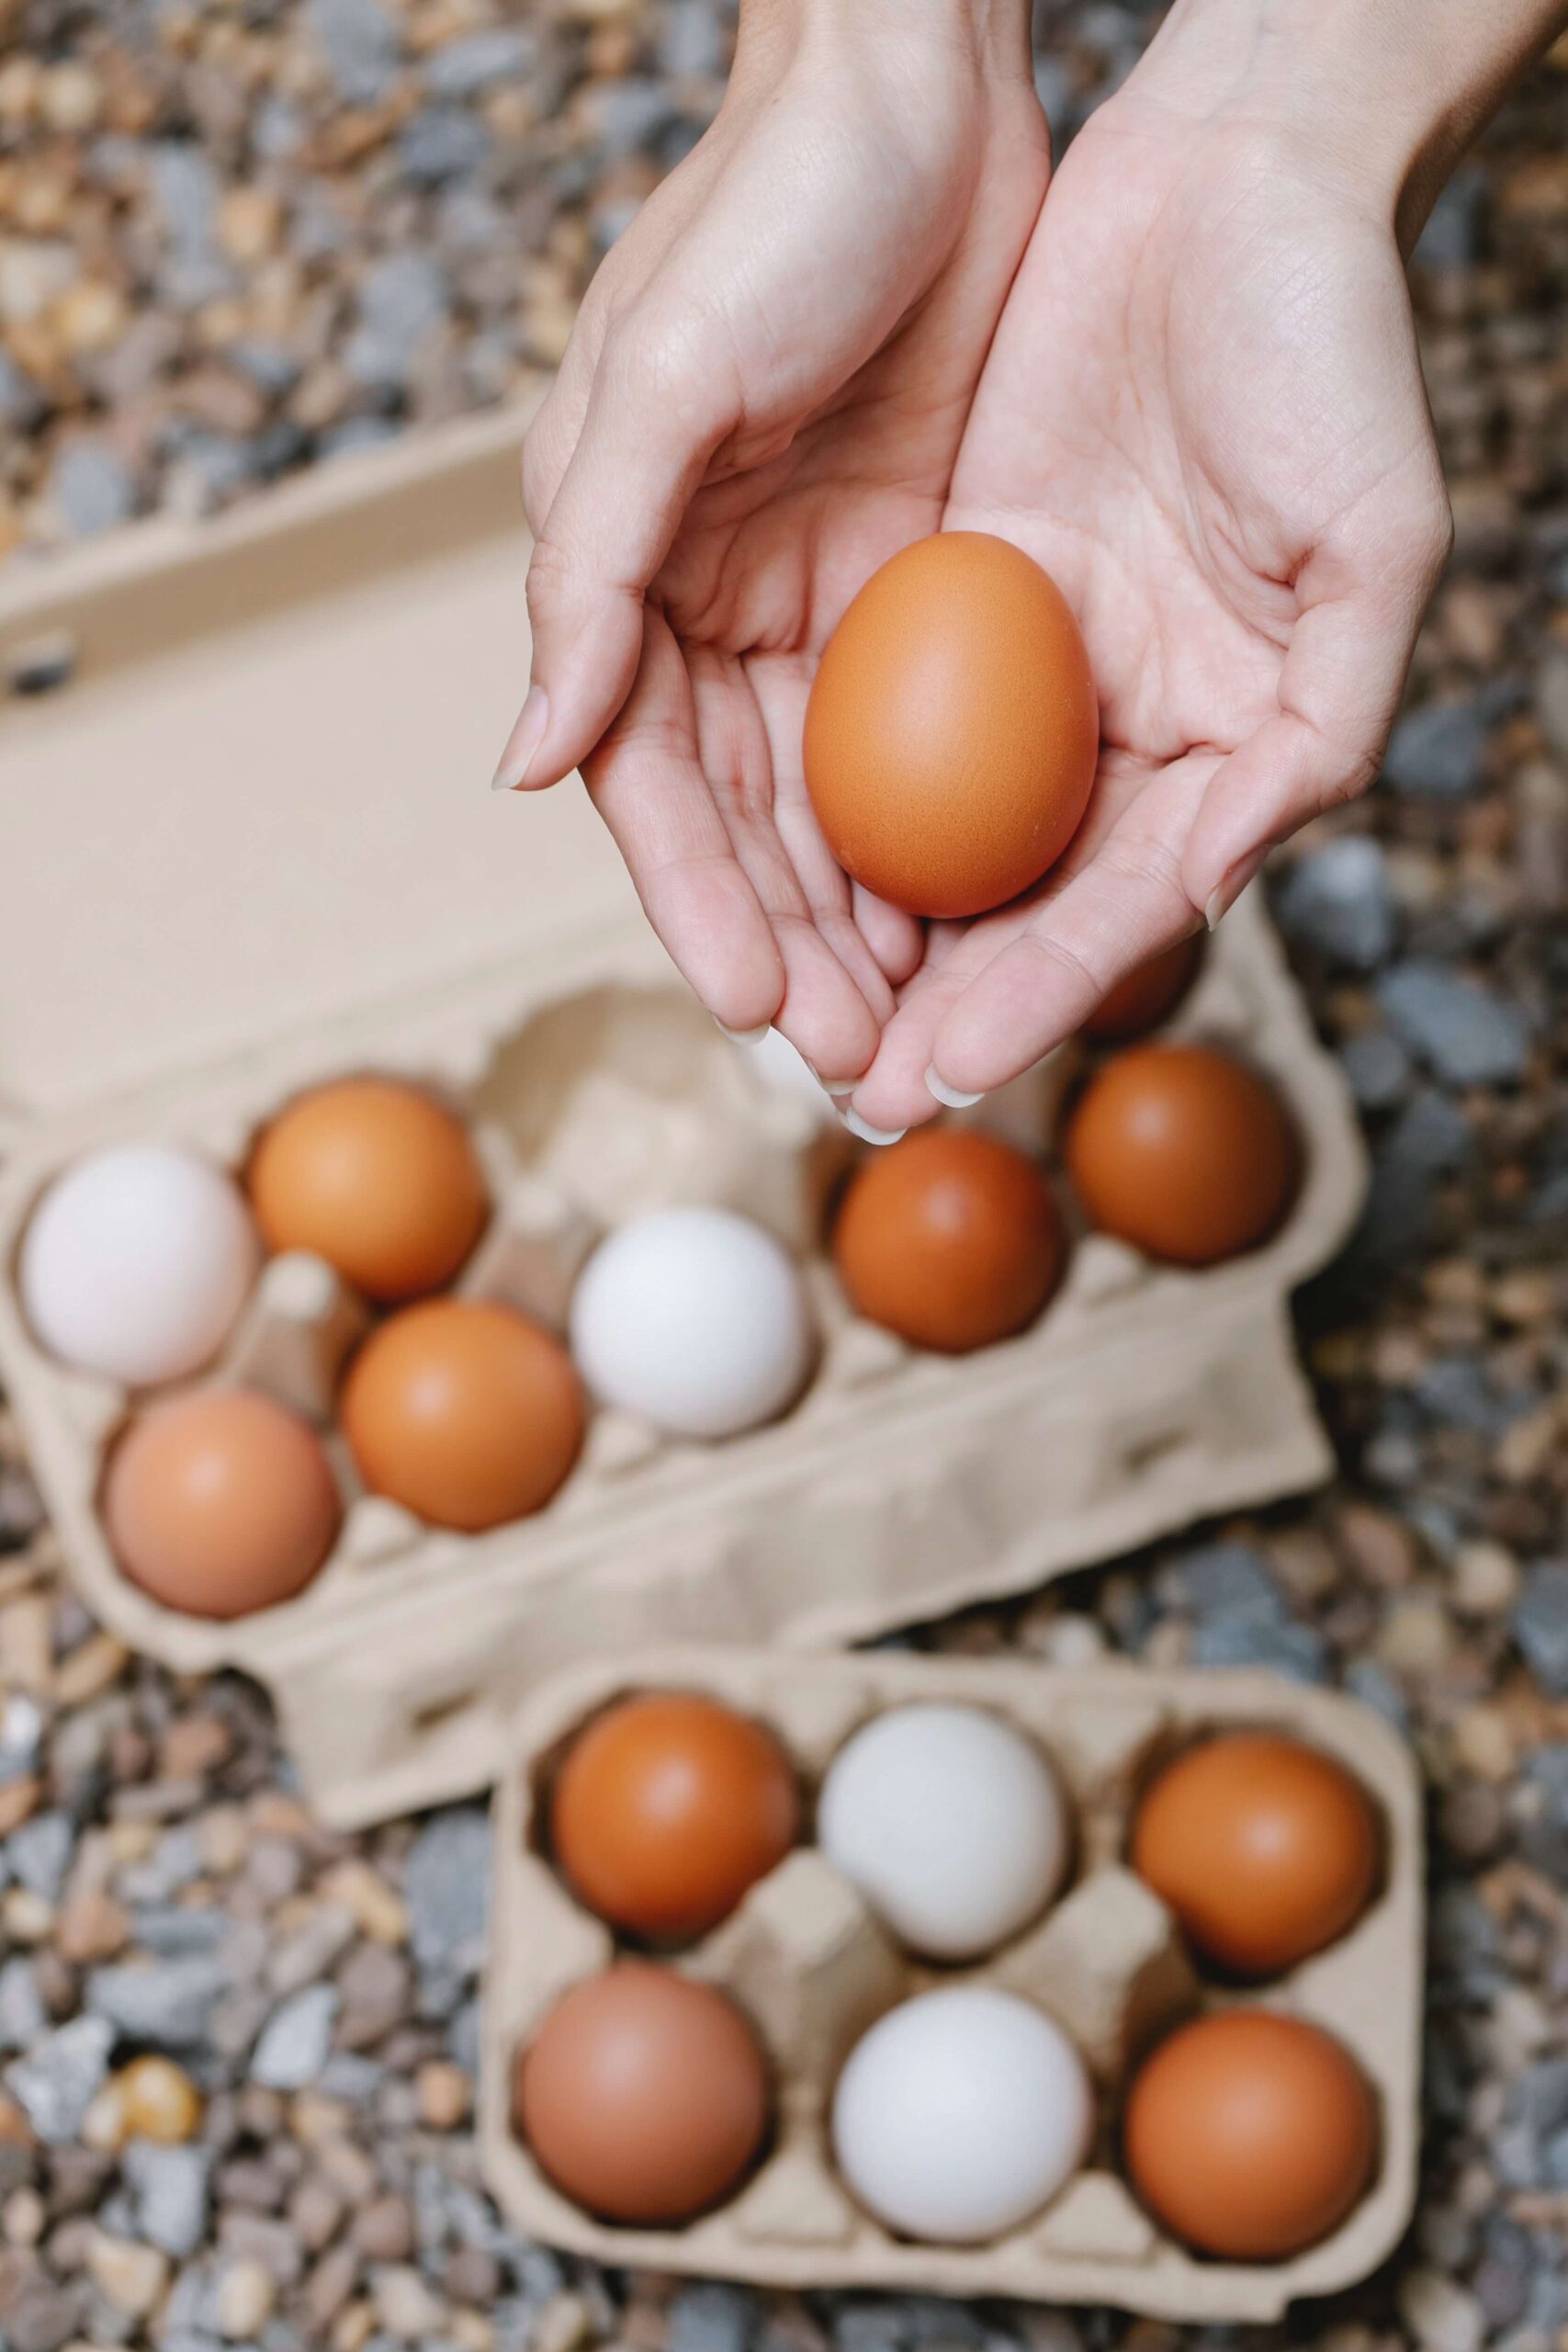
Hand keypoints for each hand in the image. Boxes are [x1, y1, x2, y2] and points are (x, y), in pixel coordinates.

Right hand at [498, 0, 1046, 1088]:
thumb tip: (526, 768)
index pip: (652, 781)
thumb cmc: (771, 213)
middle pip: (748, 817)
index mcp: (626, 575)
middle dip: (793, 941)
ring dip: (869, 912)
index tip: (752, 1006)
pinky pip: (927, 736)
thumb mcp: (658, 387)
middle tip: (854, 1053)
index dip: (697, 899)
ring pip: (839, 799)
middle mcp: (712, 606)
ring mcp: (822, 598)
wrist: (923, 86)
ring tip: (918, 1015)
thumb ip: (588, 579)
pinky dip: (942, 825)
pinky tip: (979, 903)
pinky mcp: (922, 575)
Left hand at [846, 53, 1452, 1131]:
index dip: (1038, 993)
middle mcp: (1130, 729)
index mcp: (1230, 746)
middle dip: (938, 1000)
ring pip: (942, 831)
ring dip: (871, 928)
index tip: (948, 1066)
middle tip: (852, 1085)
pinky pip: (886, 713)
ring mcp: (1039, 668)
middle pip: (1021, 899)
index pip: (1120, 901)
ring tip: (797, 1017)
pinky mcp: (960, 589)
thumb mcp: (1371, 543)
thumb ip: (1317, 728)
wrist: (1230, 179)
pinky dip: (836, 792)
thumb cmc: (1330, 347)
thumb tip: (1215, 880)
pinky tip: (773, 863)